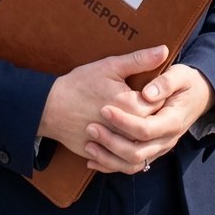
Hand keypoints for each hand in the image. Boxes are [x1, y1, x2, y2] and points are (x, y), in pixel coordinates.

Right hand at [37, 46, 167, 171]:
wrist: (50, 108)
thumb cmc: (80, 84)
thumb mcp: (110, 67)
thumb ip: (140, 60)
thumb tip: (164, 50)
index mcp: (132, 107)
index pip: (161, 105)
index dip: (163, 97)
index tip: (160, 90)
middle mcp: (127, 131)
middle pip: (154, 128)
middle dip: (157, 117)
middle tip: (153, 106)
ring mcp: (115, 147)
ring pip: (143, 149)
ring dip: (146, 139)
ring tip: (142, 124)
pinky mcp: (104, 157)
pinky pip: (124, 164)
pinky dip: (130, 156)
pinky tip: (130, 142)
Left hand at [84, 64, 214, 174]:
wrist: (198, 96)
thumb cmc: (185, 82)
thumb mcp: (180, 75)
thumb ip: (164, 82)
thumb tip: (148, 94)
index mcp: (173, 121)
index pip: (146, 129)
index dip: (124, 121)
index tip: (104, 109)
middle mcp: (167, 140)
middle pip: (137, 152)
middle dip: (112, 141)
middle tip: (91, 128)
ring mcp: (159, 148)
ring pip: (133, 164)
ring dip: (109, 157)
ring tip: (89, 144)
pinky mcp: (151, 151)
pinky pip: (131, 166)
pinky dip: (111, 165)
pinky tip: (93, 159)